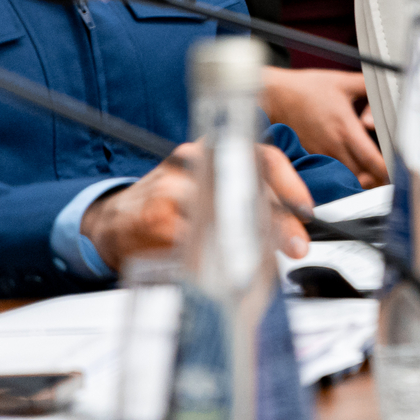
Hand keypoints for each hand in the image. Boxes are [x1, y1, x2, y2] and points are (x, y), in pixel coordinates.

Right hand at [81, 143, 314, 274]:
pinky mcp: (158, 222)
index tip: (306, 211)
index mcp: (213, 150)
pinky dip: (218, 261)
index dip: (290, 184)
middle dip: (281, 224)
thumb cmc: (170, 203)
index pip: (261, 157)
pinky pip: (202, 246)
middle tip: (297, 247)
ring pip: (229, 221)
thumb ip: (248, 197)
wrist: (114, 221)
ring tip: (262, 263)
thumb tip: (294, 223)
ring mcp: (175, 191)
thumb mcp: (209, 185)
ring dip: (252, 247)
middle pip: (250, 190)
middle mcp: (195, 162)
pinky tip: (222, 269)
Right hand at [262, 68, 387, 188]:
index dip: (386, 171)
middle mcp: (333, 145)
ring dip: (360, 179)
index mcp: (345, 128)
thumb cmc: (307, 88)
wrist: (275, 96)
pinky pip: (330, 172)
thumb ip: (368, 85)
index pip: (371, 160)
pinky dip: (342, 175)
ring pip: (345, 177)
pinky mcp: (310, 155)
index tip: (396, 172)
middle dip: (377, 179)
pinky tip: (350, 170)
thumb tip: (387, 90)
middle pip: (361, 175)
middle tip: (389, 175)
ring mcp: (320, 153)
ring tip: (372, 175)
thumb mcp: (343, 81)